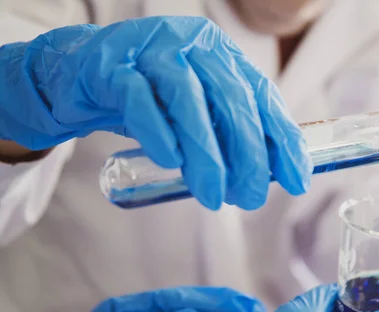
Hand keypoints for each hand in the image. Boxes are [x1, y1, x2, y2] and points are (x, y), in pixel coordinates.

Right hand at [0, 16, 311, 209]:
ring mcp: (150, 49)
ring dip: (206, 153)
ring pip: (188, 99)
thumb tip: (266, 174)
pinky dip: (159, 131)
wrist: (78, 76)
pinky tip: (172, 162)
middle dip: (248, 154)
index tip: (296, 181)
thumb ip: (227, 132)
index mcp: (220, 54)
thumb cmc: (148, 99)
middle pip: (230, 99)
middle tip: (251, 196)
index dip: (282, 140)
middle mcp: (192, 44)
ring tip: (214, 194)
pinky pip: (139, 98)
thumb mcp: (196, 111)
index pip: (261, 96)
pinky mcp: (110, 65)